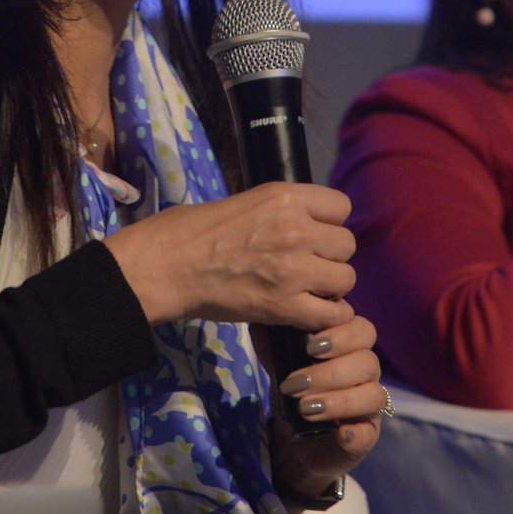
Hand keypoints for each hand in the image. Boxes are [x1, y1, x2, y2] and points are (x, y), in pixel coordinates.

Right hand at [103, 182, 355, 329]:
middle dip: (330, 256)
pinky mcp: (283, 305)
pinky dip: (322, 316)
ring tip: (306, 289)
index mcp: (286, 197)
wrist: (166, 267)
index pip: (341, 206)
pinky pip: (329, 313)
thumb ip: (282, 211)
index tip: (315, 233)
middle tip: (308, 265)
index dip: (330, 222)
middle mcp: (296, 229)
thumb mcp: (246, 201)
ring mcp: (293, 269)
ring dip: (329, 286)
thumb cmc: (192, 230)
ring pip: (345, 278)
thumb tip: (309, 223)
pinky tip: (305, 312)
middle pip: (347, 244)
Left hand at [269, 310, 383, 501]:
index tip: (311, 348)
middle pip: (368, 361)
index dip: (342, 336)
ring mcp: (369, 406)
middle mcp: (366, 374)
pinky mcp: (367, 435)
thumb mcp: (280, 367)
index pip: (362, 331)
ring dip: (339, 401)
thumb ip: (274, 343)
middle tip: (297, 383)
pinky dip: (356, 433)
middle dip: (331, 372)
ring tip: (305, 409)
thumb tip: (263, 324)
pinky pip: (370, 432)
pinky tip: (340, 434)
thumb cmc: (293, 394)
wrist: (293, 439)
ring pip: (373, 395)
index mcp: (350, 350)